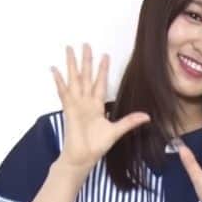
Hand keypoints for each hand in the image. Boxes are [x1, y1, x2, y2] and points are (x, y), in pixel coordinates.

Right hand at [52, 44, 148, 172]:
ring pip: (74, 79)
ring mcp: (76, 104)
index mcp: (97, 105)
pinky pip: (63, 92)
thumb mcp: (116, 131)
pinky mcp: (68, 109)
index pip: (100, 82)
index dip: (102, 69)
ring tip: (69, 49)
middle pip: (86, 76)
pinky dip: (59, 81)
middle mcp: (86, 101)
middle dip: (86, 61)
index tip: (105, 55)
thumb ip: (130, 122)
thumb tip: (147, 117)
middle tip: (86, 44)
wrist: (83, 156)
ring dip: (72, 65)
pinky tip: (54, 69)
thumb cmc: (96, 145)